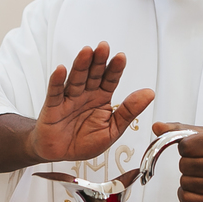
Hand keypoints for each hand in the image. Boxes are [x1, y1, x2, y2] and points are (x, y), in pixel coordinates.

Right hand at [30, 42, 154, 163]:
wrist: (61, 153)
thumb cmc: (84, 142)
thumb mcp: (113, 130)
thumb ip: (129, 111)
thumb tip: (148, 94)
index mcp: (101, 98)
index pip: (110, 79)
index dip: (115, 69)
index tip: (121, 57)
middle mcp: (86, 95)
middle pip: (93, 74)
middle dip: (99, 61)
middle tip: (103, 48)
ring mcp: (70, 99)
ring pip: (76, 79)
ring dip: (81, 65)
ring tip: (87, 52)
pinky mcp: (53, 107)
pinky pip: (55, 92)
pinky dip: (57, 81)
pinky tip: (61, 70)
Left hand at [152, 121, 202, 201]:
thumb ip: (181, 130)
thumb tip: (157, 127)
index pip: (185, 146)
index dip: (187, 149)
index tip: (197, 151)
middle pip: (184, 165)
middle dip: (188, 164)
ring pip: (184, 182)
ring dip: (188, 180)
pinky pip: (186, 199)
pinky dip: (185, 195)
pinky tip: (197, 190)